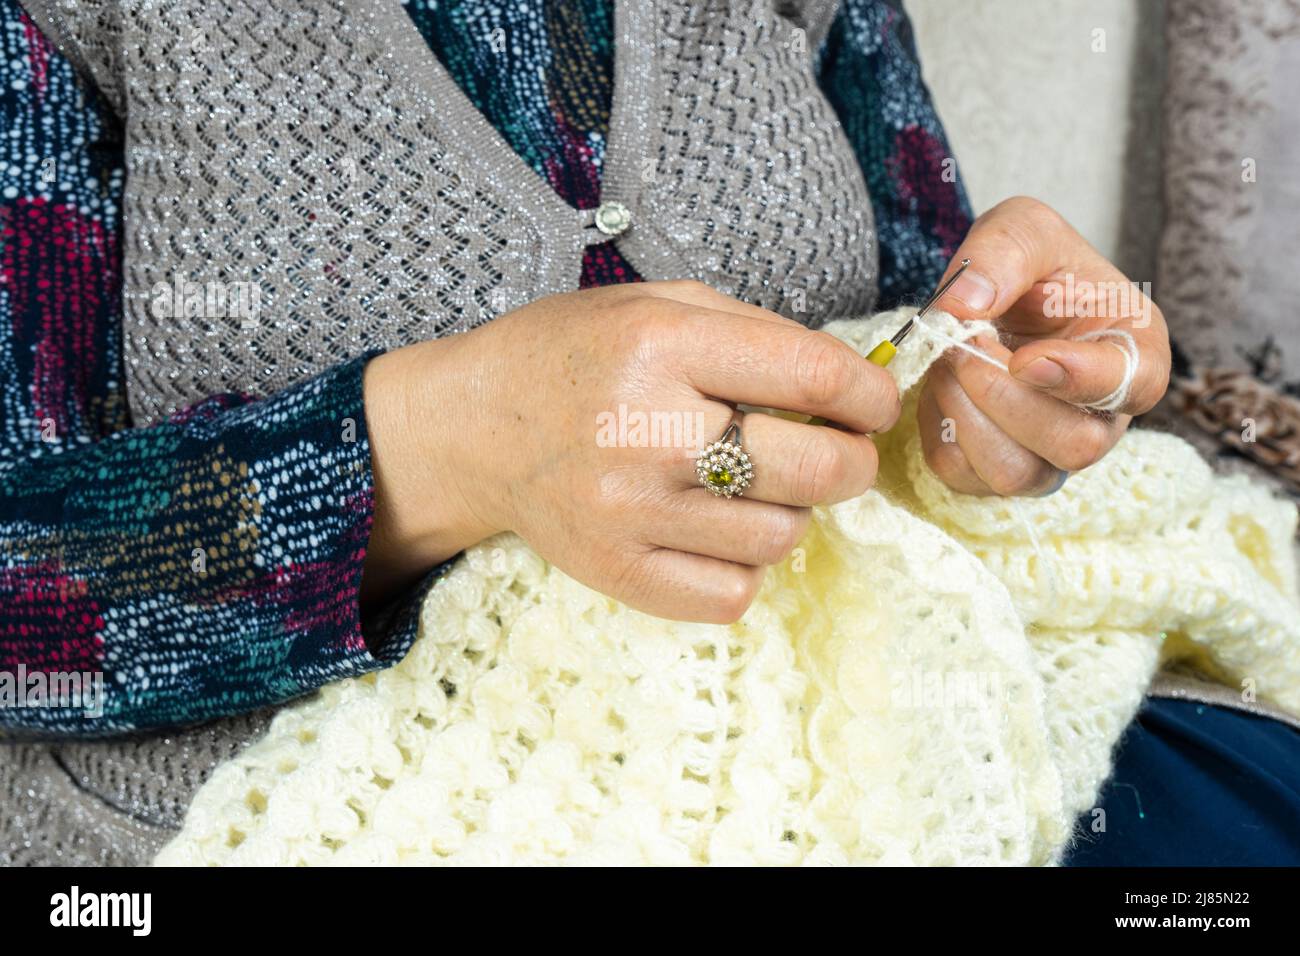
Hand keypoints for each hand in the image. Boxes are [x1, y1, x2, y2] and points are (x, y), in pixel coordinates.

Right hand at [361, 281, 900, 621]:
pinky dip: (746, 564)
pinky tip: (720, 529)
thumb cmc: (573, 356)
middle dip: (853, 459)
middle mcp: (646, 430)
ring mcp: (629, 511)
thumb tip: (853, 383)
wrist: (474, 427)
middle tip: (839, 450)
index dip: (870, 393)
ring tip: (754, 484)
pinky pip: (733, 594)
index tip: (873, 402)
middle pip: (816, 468)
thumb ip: (756, 333)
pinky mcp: (616, 572)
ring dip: (791, 510)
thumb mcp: (657, 304)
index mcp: (661, 344)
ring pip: (781, 536)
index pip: (814, 374)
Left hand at [918, 196, 1170, 495]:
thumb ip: (1006, 249)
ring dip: (967, 419)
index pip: (1134, 386)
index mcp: (1134, 351)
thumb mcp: (1026, 228)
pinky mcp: (999, 470)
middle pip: (1074, 445)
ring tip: (947, 365)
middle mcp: (1102, 416)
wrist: (993, 301)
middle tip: (963, 347)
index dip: (1079, 379)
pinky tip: (939, 388)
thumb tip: (964, 305)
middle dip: (1005, 397)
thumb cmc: (1030, 268)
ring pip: (1018, 474)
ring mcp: (1051, 453)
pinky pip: (965, 477)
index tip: (1026, 358)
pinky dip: (938, 432)